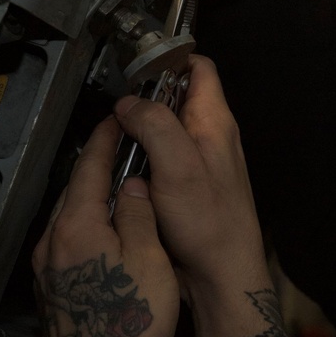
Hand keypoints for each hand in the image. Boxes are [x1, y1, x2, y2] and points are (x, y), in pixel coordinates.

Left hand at [32, 117, 179, 336]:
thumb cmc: (126, 327)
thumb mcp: (149, 261)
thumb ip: (139, 216)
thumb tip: (134, 186)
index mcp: (78, 227)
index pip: (89, 166)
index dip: (105, 139)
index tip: (115, 121)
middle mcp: (54, 242)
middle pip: (74, 188)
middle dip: (97, 165)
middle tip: (120, 149)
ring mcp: (48, 266)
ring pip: (68, 215)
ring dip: (91, 196)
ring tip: (118, 189)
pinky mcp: (50, 287)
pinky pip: (66, 240)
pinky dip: (85, 224)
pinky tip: (106, 234)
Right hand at [113, 55, 268, 301]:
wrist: (221, 276)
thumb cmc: (208, 221)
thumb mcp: (177, 165)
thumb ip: (154, 125)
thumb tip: (127, 103)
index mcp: (215, 121)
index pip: (198, 68)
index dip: (169, 59)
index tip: (135, 69)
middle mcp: (210, 136)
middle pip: (176, 97)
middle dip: (145, 98)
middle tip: (116, 111)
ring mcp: (199, 162)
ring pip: (165, 130)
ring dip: (140, 132)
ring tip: (114, 140)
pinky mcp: (186, 186)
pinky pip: (160, 159)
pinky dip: (141, 159)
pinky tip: (123, 170)